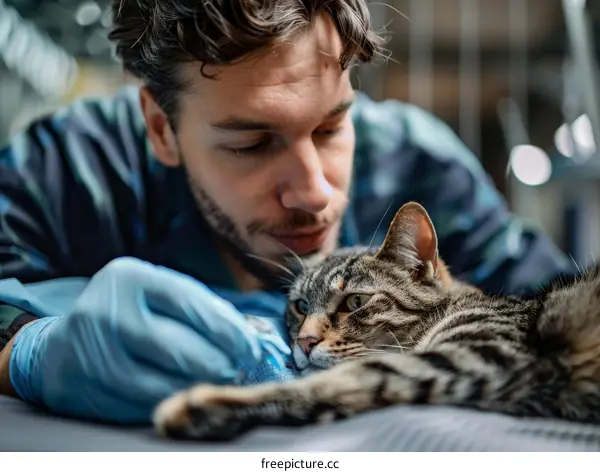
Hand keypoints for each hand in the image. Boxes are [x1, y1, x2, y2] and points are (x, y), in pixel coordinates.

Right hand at [8, 257, 290, 422]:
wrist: (60, 346)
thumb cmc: (124, 315)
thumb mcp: (153, 293)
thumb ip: (196, 307)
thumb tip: (248, 335)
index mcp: (130, 277)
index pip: (192, 303)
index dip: (229, 329)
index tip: (250, 345)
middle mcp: (107, 311)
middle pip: (181, 348)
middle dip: (220, 362)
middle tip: (236, 368)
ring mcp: (94, 354)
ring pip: (166, 382)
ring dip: (200, 386)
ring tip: (215, 380)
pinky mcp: (87, 389)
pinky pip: (146, 404)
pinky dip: (174, 400)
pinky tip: (185, 392)